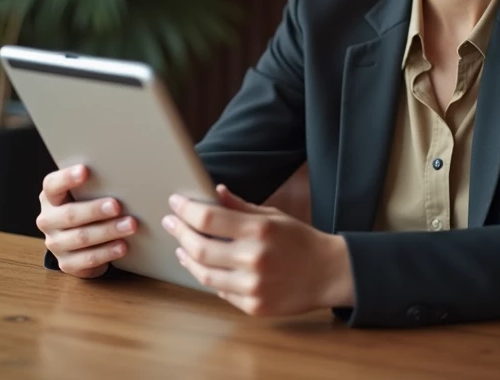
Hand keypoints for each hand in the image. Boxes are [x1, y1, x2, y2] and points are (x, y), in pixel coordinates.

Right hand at [36, 164, 137, 278]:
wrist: (79, 240)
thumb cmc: (86, 206)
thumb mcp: (85, 194)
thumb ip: (93, 186)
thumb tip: (122, 174)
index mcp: (50, 197)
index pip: (52, 185)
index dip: (67, 178)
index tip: (85, 170)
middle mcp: (48, 220)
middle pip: (69, 214)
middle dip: (95, 210)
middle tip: (117, 206)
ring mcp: (55, 243)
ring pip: (81, 238)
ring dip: (107, 231)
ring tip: (130, 225)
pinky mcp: (67, 263)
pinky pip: (87, 259)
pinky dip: (107, 252)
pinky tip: (122, 246)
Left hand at [162, 184, 353, 316]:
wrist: (328, 274)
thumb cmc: (300, 240)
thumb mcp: (273, 216)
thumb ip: (241, 207)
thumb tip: (216, 192)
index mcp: (259, 231)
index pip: (208, 219)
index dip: (186, 209)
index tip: (175, 202)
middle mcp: (254, 259)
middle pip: (200, 248)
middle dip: (180, 232)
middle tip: (171, 222)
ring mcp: (252, 287)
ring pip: (204, 274)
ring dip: (187, 258)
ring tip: (182, 246)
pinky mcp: (253, 307)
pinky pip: (220, 292)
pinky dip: (208, 277)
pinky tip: (203, 266)